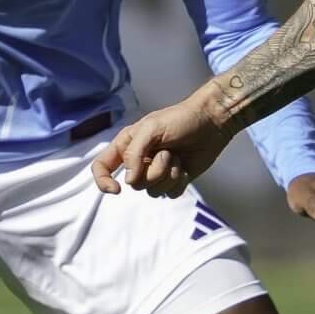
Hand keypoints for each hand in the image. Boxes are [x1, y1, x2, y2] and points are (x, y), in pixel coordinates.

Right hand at [91, 93, 232, 197]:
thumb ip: (134, 152)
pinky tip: (186, 167)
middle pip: (134, 184)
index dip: (103, 182)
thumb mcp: (151, 128)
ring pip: (153, 191)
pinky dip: (179, 182)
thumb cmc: (180, 119)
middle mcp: (139, 160)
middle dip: (154, 170)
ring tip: (178, 156)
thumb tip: (129, 180)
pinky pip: (170, 194)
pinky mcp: (175, 180)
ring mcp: (157, 172)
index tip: (117, 189)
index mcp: (127, 145)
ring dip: (168, 174)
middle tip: (167, 151)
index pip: (102, 167)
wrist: (212, 123)